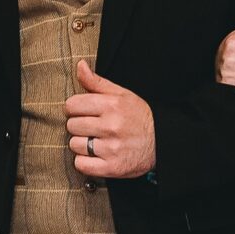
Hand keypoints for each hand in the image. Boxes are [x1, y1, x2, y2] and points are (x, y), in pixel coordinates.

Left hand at [66, 59, 156, 179]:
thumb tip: (80, 65)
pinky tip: (95, 155)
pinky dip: (85, 162)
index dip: (76, 108)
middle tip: (93, 127)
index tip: (84, 112)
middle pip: (72, 125)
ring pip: (74, 145)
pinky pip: (81, 164)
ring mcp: (111, 148)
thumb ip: (97, 82)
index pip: (72, 105)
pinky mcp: (112, 167)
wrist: (162, 142)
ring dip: (82, 144)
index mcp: (112, 105)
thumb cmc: (138, 117)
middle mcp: (111, 126)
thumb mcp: (121, 94)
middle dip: (79, 126)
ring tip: (96, 141)